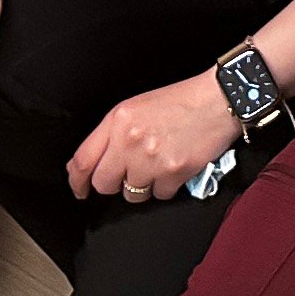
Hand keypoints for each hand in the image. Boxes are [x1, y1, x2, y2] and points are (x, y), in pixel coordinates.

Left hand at [67, 70, 243, 204]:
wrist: (218, 100)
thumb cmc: (179, 102)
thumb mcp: (135, 107)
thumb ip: (110, 135)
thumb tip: (89, 164)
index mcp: (117, 120)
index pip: (83, 161)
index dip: (77, 181)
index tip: (79, 189)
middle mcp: (130, 141)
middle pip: (104, 184)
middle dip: (115, 183)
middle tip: (130, 172)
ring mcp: (151, 159)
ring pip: (132, 194)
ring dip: (143, 185)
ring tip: (157, 163)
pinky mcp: (173, 173)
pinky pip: (159, 196)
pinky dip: (166, 186)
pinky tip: (174, 166)